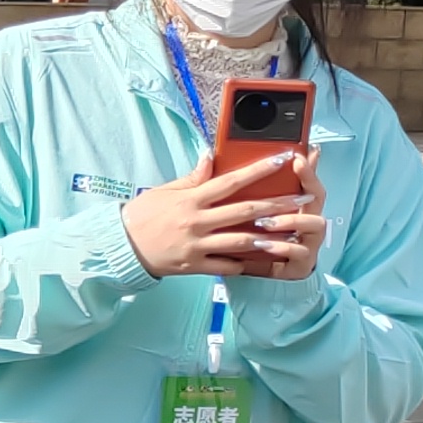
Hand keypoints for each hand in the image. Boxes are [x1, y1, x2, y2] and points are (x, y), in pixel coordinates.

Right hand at [124, 153, 326, 280]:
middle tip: (303, 199)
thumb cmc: (141, 215)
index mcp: (191, 199)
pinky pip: (225, 265)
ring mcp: (197, 245)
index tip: (282, 159)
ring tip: (291, 233)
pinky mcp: (194, 265)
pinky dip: (242, 262)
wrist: (120, 247)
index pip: (231, 180)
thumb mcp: (164, 191)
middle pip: (246, 210)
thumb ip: (192, 177)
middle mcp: (197, 221)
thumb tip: (210, 156)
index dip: (259, 169)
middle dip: (278, 203)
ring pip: (241, 240)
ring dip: (269, 236)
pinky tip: (257, 258)